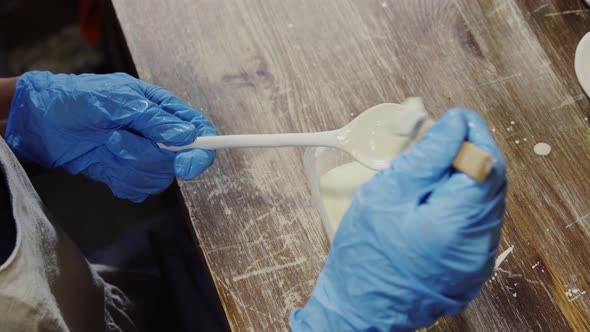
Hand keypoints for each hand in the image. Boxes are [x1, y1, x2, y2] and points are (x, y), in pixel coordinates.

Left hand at [6, 71, 215, 201]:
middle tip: (114, 138)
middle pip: (176, 162)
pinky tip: (102, 163)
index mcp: (164, 110)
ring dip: (125, 166)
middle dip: (143, 156)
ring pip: (156, 179)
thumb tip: (188, 136)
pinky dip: (118, 180)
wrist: (42, 121)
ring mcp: (144, 156)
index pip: (200, 132)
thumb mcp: (116, 101)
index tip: (186, 166)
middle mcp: (160, 135)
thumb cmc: (78, 99)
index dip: (201, 153)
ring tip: (104, 146)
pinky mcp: (127, 174)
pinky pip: (137, 190)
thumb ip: (154, 120)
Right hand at [290, 109, 506, 330]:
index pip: (486, 163)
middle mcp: (479, 245)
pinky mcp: (471, 265)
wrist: (360, 307)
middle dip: (468, 151)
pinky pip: (475, 221)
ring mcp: (478, 259)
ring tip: (432, 166)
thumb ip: (425, 158)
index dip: (471, 133)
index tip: (452, 118)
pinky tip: (434, 195)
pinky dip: (459, 200)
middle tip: (439, 137)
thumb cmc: (365, 256)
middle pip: (491, 181)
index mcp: (459, 225)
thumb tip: (451, 126)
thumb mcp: (387, 195)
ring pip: (484, 200)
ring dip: (464, 175)